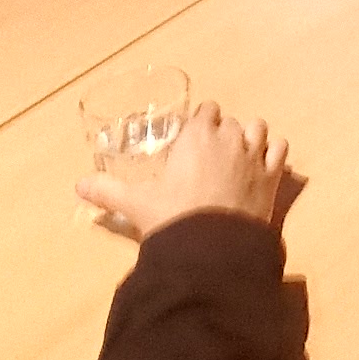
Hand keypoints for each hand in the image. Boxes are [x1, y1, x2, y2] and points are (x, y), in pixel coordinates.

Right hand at [78, 102, 287, 238]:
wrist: (211, 248)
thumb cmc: (172, 217)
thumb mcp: (136, 203)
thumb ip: (107, 191)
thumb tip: (77, 186)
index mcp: (198, 136)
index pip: (207, 110)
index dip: (202, 122)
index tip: (195, 138)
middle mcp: (229, 137)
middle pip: (231, 121)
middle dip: (223, 133)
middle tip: (211, 156)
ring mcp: (255, 155)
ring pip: (258, 128)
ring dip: (251, 137)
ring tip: (239, 156)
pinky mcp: (273, 175)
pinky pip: (281, 149)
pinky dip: (274, 153)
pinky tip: (265, 166)